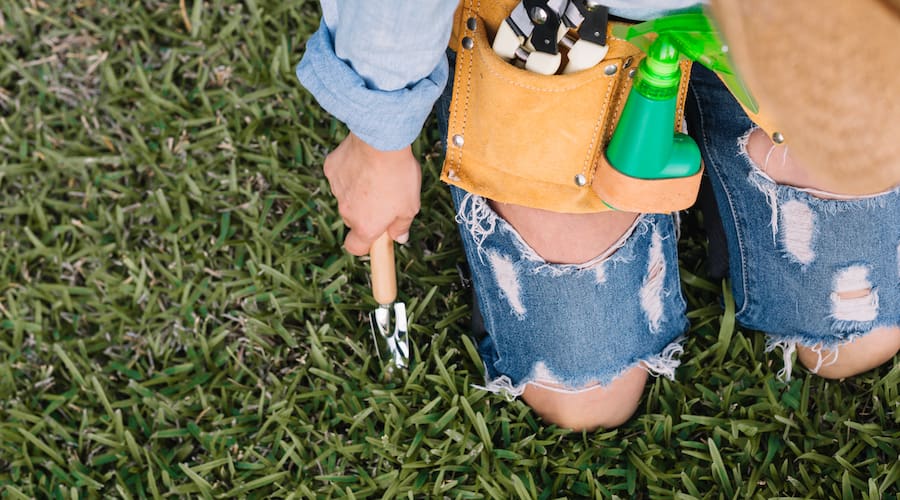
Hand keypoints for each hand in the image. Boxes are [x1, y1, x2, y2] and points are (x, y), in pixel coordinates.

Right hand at [323, 132, 421, 255]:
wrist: (381, 141)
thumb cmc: (398, 175)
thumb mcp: (410, 206)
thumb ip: (402, 226)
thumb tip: (399, 237)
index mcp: (365, 225)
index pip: (355, 247)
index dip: (364, 245)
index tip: (375, 236)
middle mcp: (346, 211)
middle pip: (353, 219)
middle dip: (366, 212)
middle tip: (385, 195)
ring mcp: (336, 189)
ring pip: (347, 195)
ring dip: (359, 189)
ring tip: (378, 172)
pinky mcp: (331, 169)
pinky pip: (341, 174)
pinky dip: (351, 170)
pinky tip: (365, 160)